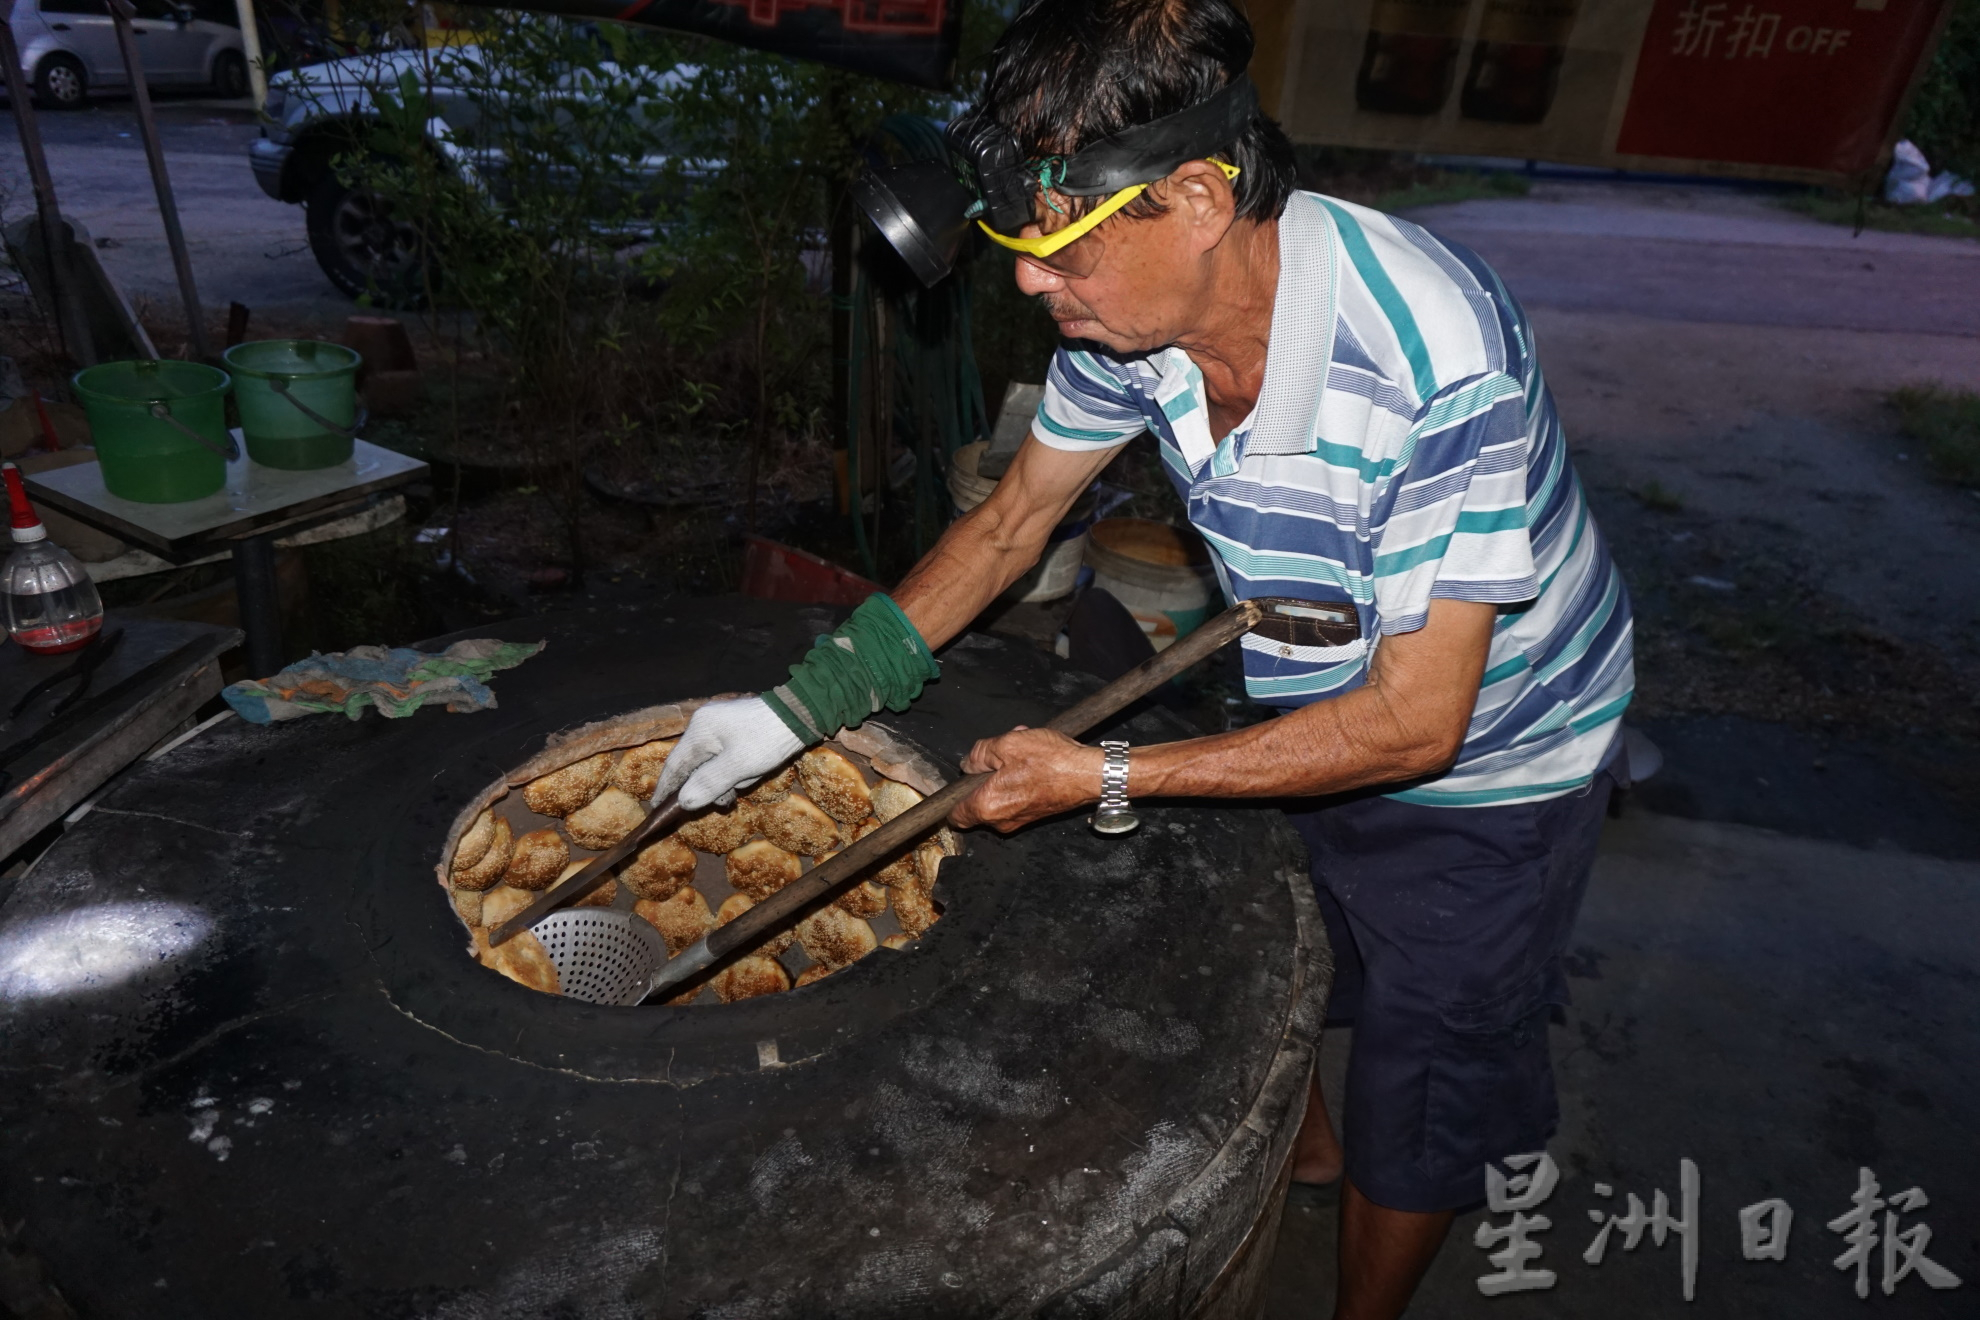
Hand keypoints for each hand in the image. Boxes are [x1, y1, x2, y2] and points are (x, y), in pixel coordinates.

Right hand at [653, 697, 804, 811]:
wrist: (802, 715)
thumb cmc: (768, 740)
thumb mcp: (738, 767)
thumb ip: (708, 784)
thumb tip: (684, 801)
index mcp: (700, 730)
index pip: (674, 765)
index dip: (665, 788)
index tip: (656, 807)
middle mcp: (705, 726)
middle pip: (695, 766)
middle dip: (711, 786)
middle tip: (725, 801)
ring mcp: (721, 727)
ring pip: (713, 765)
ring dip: (728, 779)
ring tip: (748, 780)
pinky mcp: (736, 731)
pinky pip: (727, 758)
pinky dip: (737, 770)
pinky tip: (752, 772)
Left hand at [951, 726, 1105, 832]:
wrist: (1091, 775)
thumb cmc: (1052, 761)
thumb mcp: (1008, 743)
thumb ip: (980, 753)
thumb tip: (969, 762)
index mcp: (988, 806)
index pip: (955, 816)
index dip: (953, 797)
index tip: (960, 781)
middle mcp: (1001, 820)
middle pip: (978, 802)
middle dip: (985, 776)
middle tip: (999, 754)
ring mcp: (1019, 820)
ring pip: (998, 796)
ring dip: (1004, 774)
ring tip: (1022, 751)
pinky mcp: (1034, 814)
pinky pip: (1016, 797)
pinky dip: (1019, 779)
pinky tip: (1033, 759)